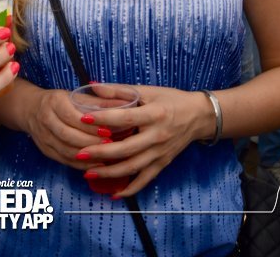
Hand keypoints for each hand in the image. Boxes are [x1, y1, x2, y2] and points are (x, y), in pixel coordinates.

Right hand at [19, 88, 106, 170]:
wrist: (30, 109)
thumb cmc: (59, 101)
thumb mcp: (75, 95)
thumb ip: (99, 101)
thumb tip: (125, 104)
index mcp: (54, 102)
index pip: (71, 116)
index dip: (89, 126)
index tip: (108, 131)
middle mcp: (46, 119)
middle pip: (68, 135)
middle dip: (90, 142)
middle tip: (110, 146)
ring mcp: (44, 136)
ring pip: (65, 150)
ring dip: (87, 156)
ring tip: (106, 157)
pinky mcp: (45, 150)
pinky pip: (64, 160)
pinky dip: (80, 164)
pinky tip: (95, 164)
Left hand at [68, 86, 210, 197]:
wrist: (199, 116)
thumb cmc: (171, 100)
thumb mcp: (148, 90)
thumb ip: (119, 90)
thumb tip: (92, 87)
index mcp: (154, 114)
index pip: (126, 117)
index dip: (105, 118)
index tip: (84, 118)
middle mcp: (158, 136)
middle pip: (127, 148)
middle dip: (101, 152)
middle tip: (80, 152)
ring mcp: (160, 152)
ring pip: (133, 167)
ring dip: (110, 173)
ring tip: (89, 173)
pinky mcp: (163, 163)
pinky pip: (145, 180)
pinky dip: (130, 189)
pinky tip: (114, 194)